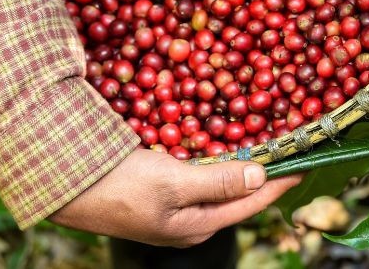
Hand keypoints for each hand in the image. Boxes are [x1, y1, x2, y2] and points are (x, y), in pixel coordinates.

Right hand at [49, 149, 301, 246]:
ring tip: (268, 143)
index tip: (306, 162)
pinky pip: (199, 174)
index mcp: (198, 226)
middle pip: (239, 195)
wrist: (61, 183)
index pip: (252, 202)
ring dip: (242, 164)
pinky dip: (216, 159)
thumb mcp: (173, 184)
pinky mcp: (160, 191)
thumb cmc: (118, 187)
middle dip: (266, 172)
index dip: (281, 181)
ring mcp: (175, 207)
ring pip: (220, 183)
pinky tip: (224, 143)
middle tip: (291, 148)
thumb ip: (219, 182)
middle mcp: (191, 221)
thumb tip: (261, 175)